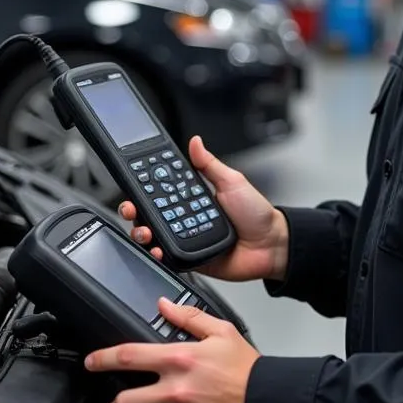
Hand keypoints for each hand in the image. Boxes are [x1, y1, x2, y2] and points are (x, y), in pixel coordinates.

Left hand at [85, 297, 258, 402]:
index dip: (102, 358)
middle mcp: (175, 390)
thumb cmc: (247, 368)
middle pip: (125, 402)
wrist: (268, 401)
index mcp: (179, 359)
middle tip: (120, 402)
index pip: (129, 357)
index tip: (92, 361)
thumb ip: (189, 317)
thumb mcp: (221, 331)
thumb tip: (165, 305)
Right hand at [120, 135, 288, 282]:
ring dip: (142, 233)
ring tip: (144, 231)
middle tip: (131, 209)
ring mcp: (186, 239)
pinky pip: (168, 258)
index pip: (161, 191)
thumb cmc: (256, 214)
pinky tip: (156, 250)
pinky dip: (158, 255)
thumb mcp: (232, 182)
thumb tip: (195, 142)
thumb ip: (210, 164)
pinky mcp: (189, 260)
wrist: (271, 246)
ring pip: (154, 236)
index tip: (134, 186)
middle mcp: (185, 218)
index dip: (144, 189)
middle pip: (150, 214)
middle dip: (135, 211)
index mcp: (193, 198)